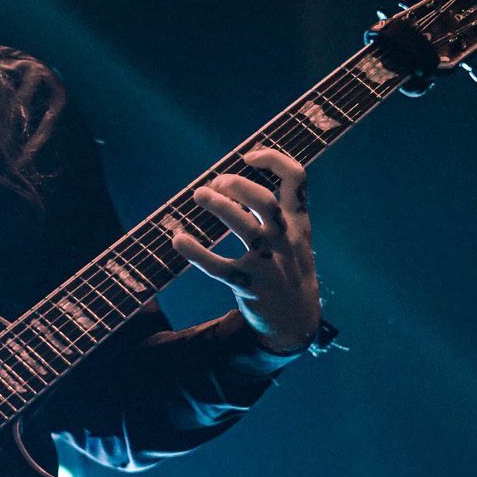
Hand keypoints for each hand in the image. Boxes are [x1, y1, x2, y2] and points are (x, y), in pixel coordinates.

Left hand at [169, 147, 321, 354]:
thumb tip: (237, 176)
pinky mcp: (248, 285)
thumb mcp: (296, 236)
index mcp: (297, 221)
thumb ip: (279, 207)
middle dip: (238, 185)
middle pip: (265, 201)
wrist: (297, 320)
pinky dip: (196, 252)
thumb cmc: (288, 267)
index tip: (247, 157)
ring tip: (199, 195)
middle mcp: (285, 239)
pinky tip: (178, 239)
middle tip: (216, 183)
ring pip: (245, 229)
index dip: (273, 158)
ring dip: (219, 207)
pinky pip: (220, 267)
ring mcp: (269, 263)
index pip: (296, 178)